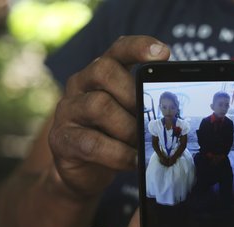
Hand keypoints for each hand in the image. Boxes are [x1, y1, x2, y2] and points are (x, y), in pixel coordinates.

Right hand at [48, 36, 169, 196]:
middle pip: (104, 71)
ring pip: (98, 105)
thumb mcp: (130, 116)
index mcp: (101, 74)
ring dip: (128, 127)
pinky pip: (91, 142)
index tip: (164, 53)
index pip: (118, 49)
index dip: (139, 47)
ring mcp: (68, 110)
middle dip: (133, 95)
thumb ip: (144, 107)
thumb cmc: (114, 138)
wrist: (84, 170)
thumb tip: (172, 114)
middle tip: (152, 119)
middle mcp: (81, 84)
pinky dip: (118, 153)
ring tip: (143, 144)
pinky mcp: (61, 139)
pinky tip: (134, 161)